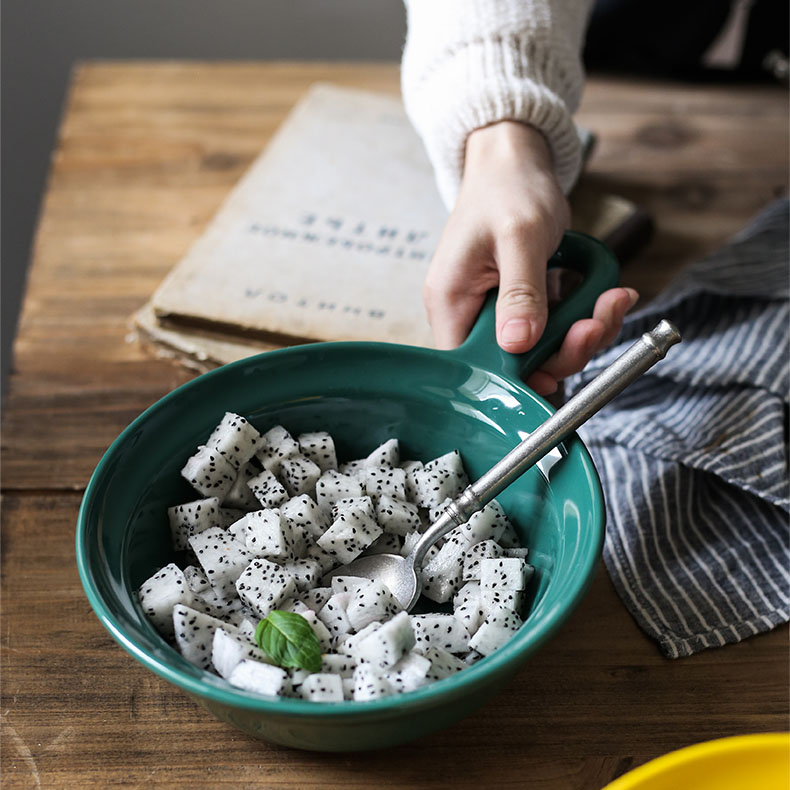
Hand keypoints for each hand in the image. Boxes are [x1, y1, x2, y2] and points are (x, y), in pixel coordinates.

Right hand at [422, 121, 637, 394]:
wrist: (516, 162)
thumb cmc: (508, 189)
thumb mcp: (519, 236)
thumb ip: (520, 291)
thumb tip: (518, 343)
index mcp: (451, 302)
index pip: (472, 367)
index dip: (513, 378)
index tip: (555, 366)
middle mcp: (470, 314)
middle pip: (515, 365)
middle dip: (563, 350)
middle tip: (595, 323)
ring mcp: (497, 312)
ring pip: (543, 350)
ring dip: (584, 332)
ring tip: (610, 300)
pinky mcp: (523, 306)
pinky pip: (556, 329)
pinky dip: (586, 316)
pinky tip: (608, 293)